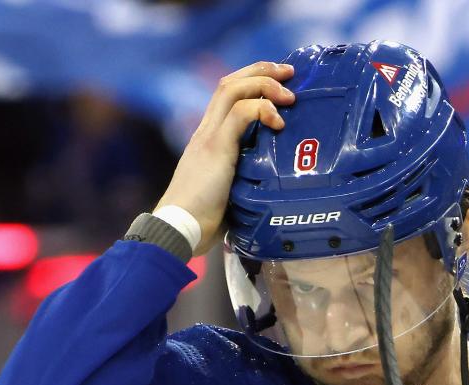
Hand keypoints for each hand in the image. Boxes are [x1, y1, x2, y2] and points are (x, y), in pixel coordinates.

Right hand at [156, 61, 295, 255]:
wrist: (180, 229)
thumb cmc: (204, 221)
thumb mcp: (231, 192)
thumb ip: (245, 180)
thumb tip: (273, 189)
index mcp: (208, 139)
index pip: (228, 96)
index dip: (253, 82)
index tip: (281, 85)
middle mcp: (205, 131)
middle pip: (230, 83)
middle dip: (261, 71)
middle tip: (289, 73)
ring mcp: (208, 137)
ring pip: (232, 89)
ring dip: (264, 84)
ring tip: (289, 95)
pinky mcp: (215, 148)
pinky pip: (239, 113)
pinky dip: (262, 109)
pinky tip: (278, 122)